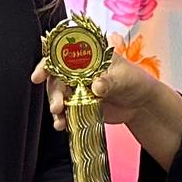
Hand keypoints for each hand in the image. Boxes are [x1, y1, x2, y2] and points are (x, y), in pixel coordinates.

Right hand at [31, 55, 165, 131]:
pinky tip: (62, 126)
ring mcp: (78, 89)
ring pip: (59, 96)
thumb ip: (110, 82)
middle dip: (53, 93)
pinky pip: (66, 111)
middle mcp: (79, 71)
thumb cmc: (135, 81)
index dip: (48, 63)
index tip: (39, 75)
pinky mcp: (80, 105)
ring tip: (60, 120)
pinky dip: (63, 119)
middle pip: (57, 78)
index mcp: (88, 57)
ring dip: (56, 108)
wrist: (141, 104)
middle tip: (57, 107)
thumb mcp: (125, 78)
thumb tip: (96, 86)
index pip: (63, 55)